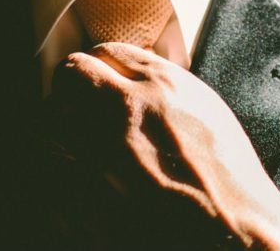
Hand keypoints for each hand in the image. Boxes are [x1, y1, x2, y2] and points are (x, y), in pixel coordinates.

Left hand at [52, 42, 279, 250]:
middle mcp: (125, 109)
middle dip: (71, 86)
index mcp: (161, 86)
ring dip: (60, 122)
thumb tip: (134, 74)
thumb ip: (165, 86)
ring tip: (73, 135)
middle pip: (71, 76)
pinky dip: (56, 162)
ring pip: (51, 116)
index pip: (106, 51)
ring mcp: (100, 150)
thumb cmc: (228, 176)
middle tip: (76, 100)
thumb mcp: (207, 110)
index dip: (99, 64)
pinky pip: (49, 161)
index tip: (98, 75)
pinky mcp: (85, 190)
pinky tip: (73, 169)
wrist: (230, 229)